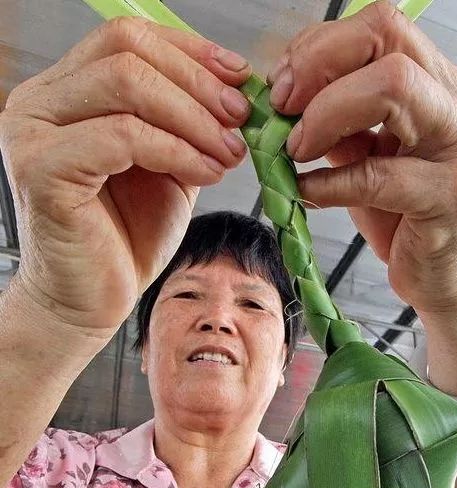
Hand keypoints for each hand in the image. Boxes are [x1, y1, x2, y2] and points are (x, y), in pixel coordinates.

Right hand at [0, 17, 250, 332]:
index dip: (191, 51)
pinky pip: (124, 136)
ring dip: (193, 118)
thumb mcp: (167, 167)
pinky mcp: (43, 169)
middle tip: (240, 118)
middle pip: (127, 51)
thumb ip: (186, 126)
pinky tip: (206, 172)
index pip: (128, 38)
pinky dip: (177, 150)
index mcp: (67, 94)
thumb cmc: (124, 237)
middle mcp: (42, 103)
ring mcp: (35, 133)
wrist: (90, 299)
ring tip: (228, 152)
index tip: (239, 78)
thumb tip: (235, 91)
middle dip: (199, 84)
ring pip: (127, 85)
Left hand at [267, 1, 456, 315]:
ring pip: (392, 88)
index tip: (282, 85)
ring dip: (323, 115)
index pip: (380, 27)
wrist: (441, 275)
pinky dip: (328, 181)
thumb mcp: (365, 158)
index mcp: (436, 86)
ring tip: (294, 152)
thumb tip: (281, 99)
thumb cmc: (402, 215)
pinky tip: (306, 192)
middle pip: (387, 42)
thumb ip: (335, 123)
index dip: (320, 47)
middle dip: (317, 69)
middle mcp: (456, 105)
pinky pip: (377, 175)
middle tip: (281, 111)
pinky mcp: (449, 198)